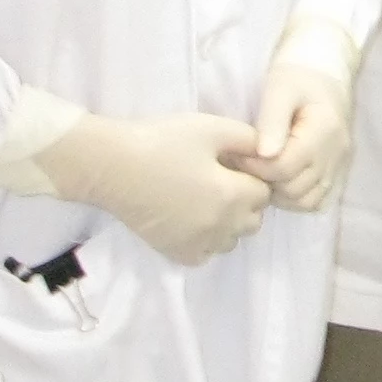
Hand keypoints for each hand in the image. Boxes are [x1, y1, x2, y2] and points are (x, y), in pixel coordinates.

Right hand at [30, 108, 271, 264]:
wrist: (112, 166)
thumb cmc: (162, 141)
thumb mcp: (212, 128)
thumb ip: (249, 139)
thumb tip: (269, 151)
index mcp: (232, 196)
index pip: (265, 193)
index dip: (253, 176)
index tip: (234, 165)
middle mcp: (220, 227)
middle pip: (253, 219)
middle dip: (245, 201)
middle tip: (220, 179)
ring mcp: (198, 243)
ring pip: (231, 240)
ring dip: (228, 222)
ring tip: (204, 198)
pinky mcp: (176, 253)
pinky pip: (206, 253)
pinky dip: (206, 239)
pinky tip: (190, 217)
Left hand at [243, 17, 359, 212]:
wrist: (323, 72)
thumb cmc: (297, 76)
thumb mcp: (279, 88)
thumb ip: (272, 121)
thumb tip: (264, 155)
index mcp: (324, 130)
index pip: (284, 167)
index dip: (255, 166)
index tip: (239, 152)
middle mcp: (336, 154)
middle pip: (294, 188)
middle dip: (266, 180)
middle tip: (247, 162)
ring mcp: (339, 166)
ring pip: (306, 201)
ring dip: (280, 192)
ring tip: (263, 171)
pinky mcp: (336, 173)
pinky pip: (316, 200)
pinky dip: (295, 197)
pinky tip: (280, 179)